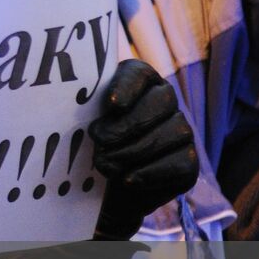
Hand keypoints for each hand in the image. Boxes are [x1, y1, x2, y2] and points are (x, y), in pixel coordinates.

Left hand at [89, 60, 199, 239]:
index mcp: (139, 83)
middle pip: (161, 101)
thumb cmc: (95, 143)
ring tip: (104, 163)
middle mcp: (165, 102)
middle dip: (128, 124)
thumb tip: (71, 103)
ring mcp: (181, 131)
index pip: (138, 73)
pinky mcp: (188, 161)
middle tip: (98, 139)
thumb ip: (84, 108)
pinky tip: (128, 179)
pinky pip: (179, 163)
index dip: (127, 86)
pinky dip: (150, 173)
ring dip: (133, 151)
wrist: (108, 185)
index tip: (111, 105)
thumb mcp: (85, 122)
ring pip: (172, 133)